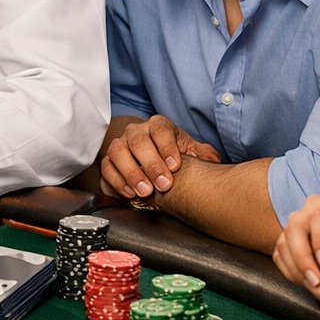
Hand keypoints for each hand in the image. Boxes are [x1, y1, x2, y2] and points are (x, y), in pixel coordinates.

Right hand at [98, 115, 220, 199]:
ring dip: (131, 173)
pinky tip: (130, 193)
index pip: (159, 129)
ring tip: (145, 191)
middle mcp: (135, 132)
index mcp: (157, 125)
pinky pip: (106, 168)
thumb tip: (213, 160)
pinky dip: (116, 181)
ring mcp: (119, 145)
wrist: (149, 158)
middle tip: (163, 185)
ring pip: (117, 153)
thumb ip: (201, 154)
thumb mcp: (189, 151)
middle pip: (137, 142)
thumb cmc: (171, 154)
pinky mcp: (107, 161)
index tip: (175, 166)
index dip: (167, 147)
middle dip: (151, 164)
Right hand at [273, 189, 319, 287]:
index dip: (319, 240)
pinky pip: (280, 253)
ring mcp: (299, 221)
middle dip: (302, 257)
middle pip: (295, 228)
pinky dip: (289, 269)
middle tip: (315, 281)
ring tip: (312, 285)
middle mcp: (314, 207)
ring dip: (295, 266)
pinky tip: (304, 281)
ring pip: (284, 241)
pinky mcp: (290, 238)